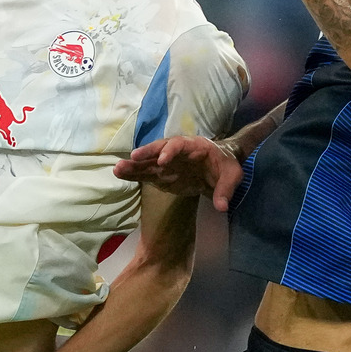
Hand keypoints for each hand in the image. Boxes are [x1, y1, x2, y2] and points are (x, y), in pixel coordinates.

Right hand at [113, 136, 243, 211]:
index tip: (162, 162)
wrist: (220, 167)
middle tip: (132, 158)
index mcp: (195, 146)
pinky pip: (147, 173)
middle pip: (159, 149)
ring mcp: (168, 163)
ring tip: (117, 169)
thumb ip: (226, 189)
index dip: (170, 151)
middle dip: (147, 153)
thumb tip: (221, 206)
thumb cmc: (226, 166)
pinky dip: (134, 175)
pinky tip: (120, 175)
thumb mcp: (233, 175)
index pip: (180, 145)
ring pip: (149, 162)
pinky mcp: (163, 174)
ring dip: (134, 165)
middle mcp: (177, 152)